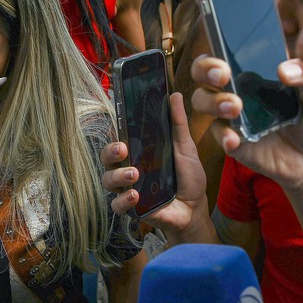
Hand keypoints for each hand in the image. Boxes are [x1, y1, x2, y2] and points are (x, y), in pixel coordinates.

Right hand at [101, 93, 207, 233]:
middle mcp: (128, 168)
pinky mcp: (131, 208)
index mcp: (138, 152)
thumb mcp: (185, 147)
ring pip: (108, 180)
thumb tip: (174, 94)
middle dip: (110, 152)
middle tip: (123, 149)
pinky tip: (135, 196)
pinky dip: (123, 200)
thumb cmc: (188, 177)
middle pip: (107, 158)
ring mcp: (127, 188)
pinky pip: (116, 204)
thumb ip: (178, 123)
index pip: (118, 139)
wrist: (195, 208)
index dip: (114, 132)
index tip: (118, 126)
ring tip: (134, 174)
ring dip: (118, 176)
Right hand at [190, 56, 302, 192]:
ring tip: (234, 108)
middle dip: (206, 69)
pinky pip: (218, 135)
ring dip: (213, 102)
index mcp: (252, 70)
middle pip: (202, 72)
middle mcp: (234, 89)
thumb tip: (284, 71)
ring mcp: (229, 116)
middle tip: (223, 76)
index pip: (223, 51)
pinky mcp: (231, 140)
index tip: (229, 58)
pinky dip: (224, 136)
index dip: (217, 49)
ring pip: (202, 101)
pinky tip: (234, 139)